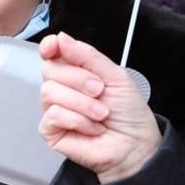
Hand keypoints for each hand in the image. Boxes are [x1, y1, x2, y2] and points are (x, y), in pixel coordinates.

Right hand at [39, 32, 161, 182]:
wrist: (134, 145)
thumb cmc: (128, 113)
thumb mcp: (115, 76)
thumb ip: (88, 56)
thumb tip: (62, 39)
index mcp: (76, 72)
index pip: (52, 53)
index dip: (50, 47)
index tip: (54, 47)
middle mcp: (62, 89)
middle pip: (50, 70)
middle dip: (78, 79)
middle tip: (99, 91)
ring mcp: (54, 109)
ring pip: (50, 92)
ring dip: (82, 103)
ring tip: (100, 114)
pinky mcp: (50, 130)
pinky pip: (53, 115)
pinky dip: (78, 120)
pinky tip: (92, 127)